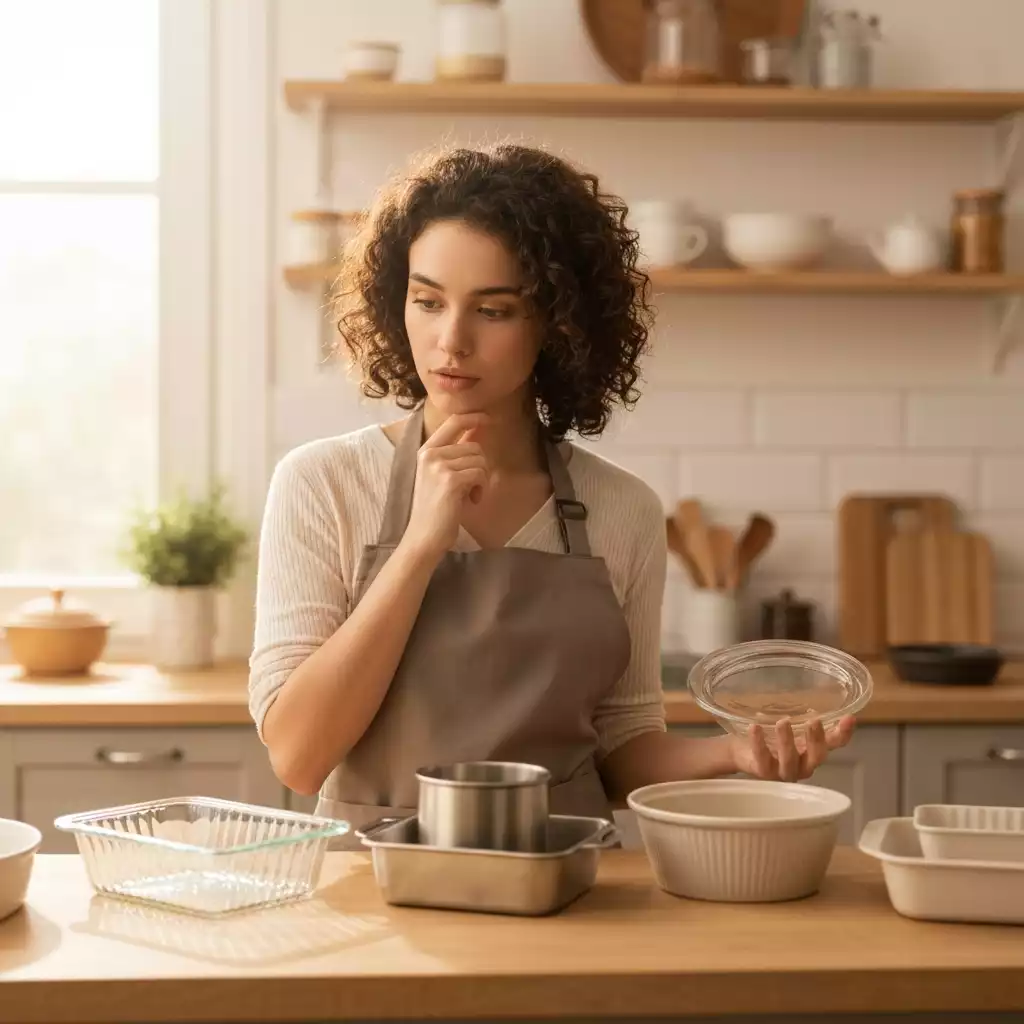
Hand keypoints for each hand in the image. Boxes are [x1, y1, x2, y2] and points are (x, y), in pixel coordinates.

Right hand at [400, 412, 489, 562]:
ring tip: (469, 495)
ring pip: (480, 460)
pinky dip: (481, 488)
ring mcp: (439, 466)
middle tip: (471, 487)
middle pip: (474, 446)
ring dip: (481, 480)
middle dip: (480, 466)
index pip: (453, 422)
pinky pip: (480, 473)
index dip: (473, 417)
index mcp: (426, 450)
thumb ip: (455, 453)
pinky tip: (471, 501)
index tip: (488, 418)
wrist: (424, 536)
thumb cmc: (435, 509)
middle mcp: (430, 454)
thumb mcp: (441, 475)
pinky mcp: (451, 480)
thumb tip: (477, 429)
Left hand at [729, 716, 855, 781]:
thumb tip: (809, 685)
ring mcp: (783, 772)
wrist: (740, 751)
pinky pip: (762, 758)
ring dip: (787, 741)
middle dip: (817, 739)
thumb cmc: (770, 736)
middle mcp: (802, 764)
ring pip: (789, 760)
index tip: (850, 718)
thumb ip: (800, 714)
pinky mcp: (762, 772)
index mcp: (812, 751)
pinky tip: (755, 727)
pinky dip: (759, 743)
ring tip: (783, 722)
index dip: (844, 733)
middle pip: (816, 757)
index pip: (834, 744)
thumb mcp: (788, 724)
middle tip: (815, 721)